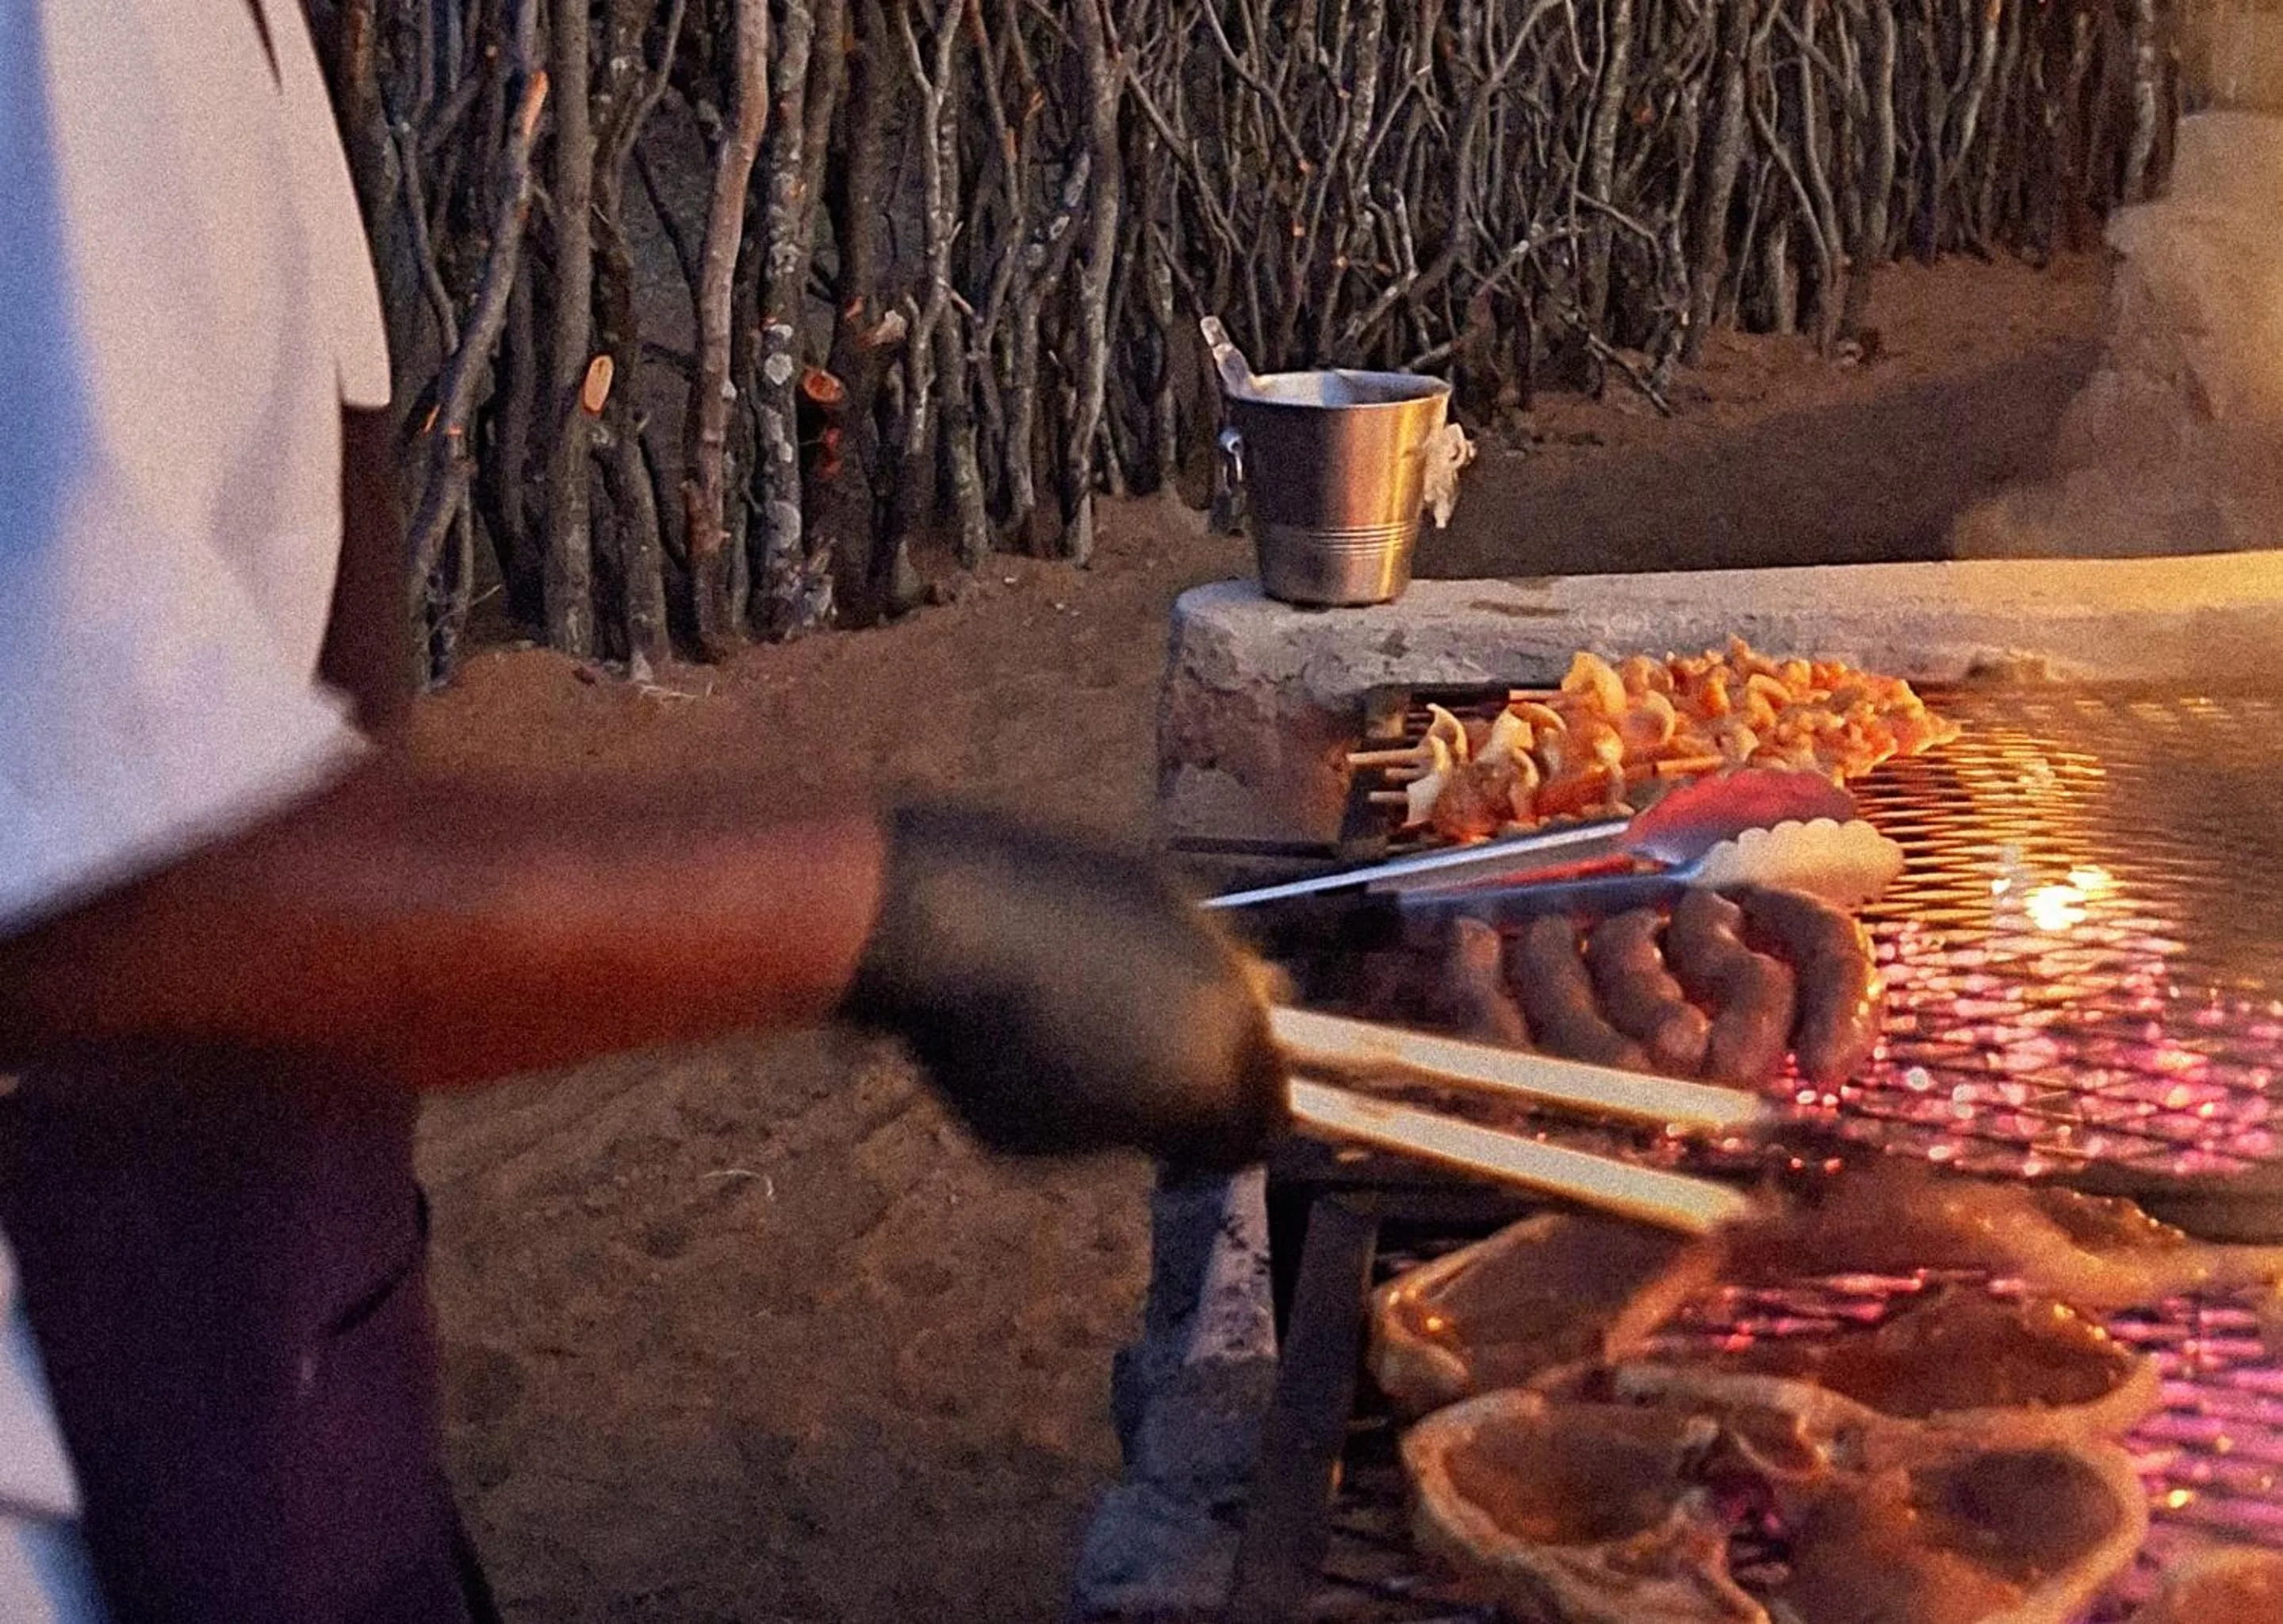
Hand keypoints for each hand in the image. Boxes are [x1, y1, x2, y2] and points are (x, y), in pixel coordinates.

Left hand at [837, 804, 1286, 1168]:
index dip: (1220, 1147)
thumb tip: (1154, 1121)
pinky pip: (1178, 934)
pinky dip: (1149, 956)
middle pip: (1260, 1051)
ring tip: (1119, 1024)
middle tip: (1164, 1091)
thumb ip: (1126, 1129)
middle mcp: (1232, 997)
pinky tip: (1085, 964)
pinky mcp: (1157, 876)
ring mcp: (1199, 928)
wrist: (943, 916)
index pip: (1258, 1129)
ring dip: (1190, 1010)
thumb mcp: (1047, 1135)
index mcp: (1212, 1074)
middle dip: (1226, 1076)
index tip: (1186, 1154)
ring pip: (1228, 984)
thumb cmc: (981, 1045)